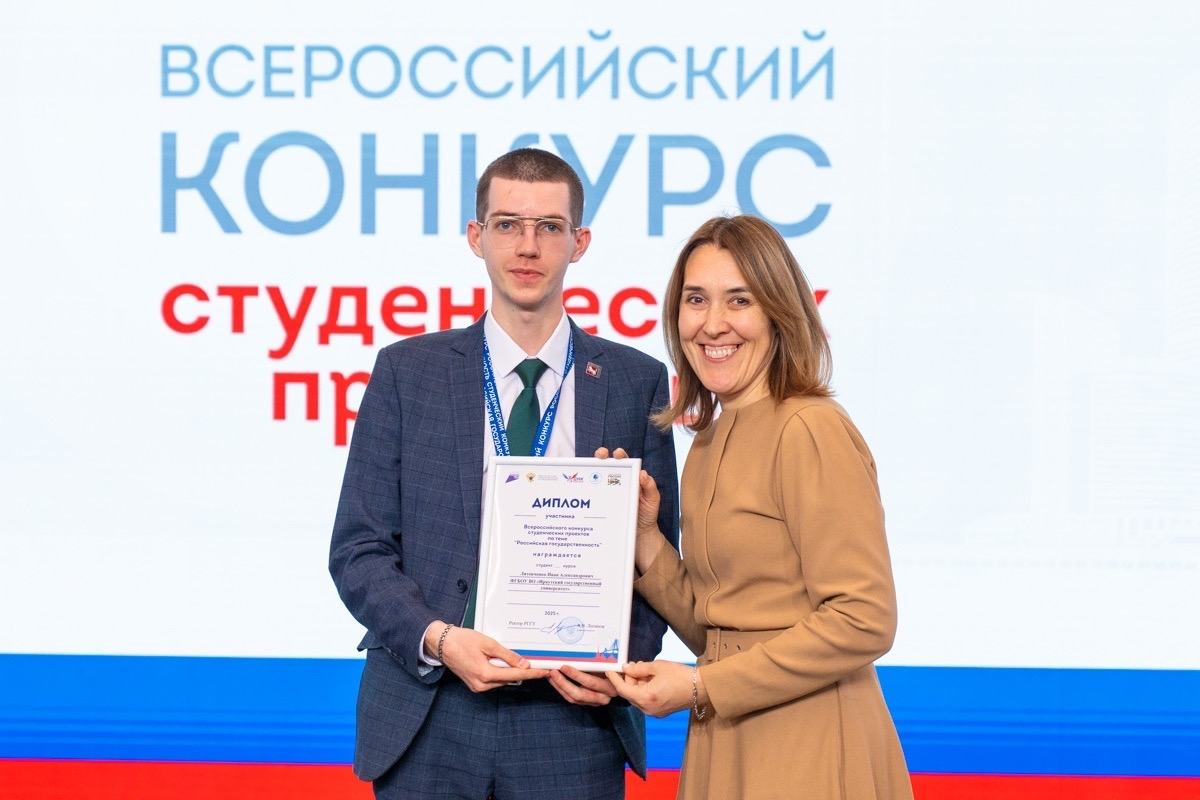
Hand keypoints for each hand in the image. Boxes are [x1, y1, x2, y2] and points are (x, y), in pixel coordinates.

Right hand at [430, 624, 548, 691]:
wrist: (442, 644)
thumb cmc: (463, 640)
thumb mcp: (488, 644)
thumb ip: (507, 655)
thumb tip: (523, 664)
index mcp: (485, 674)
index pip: (515, 676)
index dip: (532, 673)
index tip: (545, 671)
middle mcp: (482, 685)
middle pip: (509, 679)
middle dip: (522, 671)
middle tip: (537, 662)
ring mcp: (478, 687)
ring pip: (502, 680)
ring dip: (510, 671)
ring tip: (516, 659)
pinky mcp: (475, 685)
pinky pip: (493, 680)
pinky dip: (500, 672)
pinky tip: (501, 662)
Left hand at [547, 664, 617, 706]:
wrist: (623, 680)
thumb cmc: (615, 668)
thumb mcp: (608, 664)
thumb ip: (596, 662)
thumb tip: (575, 654)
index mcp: (610, 686)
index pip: (591, 682)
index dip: (576, 675)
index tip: (565, 667)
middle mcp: (603, 697)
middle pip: (579, 694)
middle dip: (563, 683)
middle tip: (553, 672)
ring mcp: (595, 702)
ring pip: (574, 698)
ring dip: (560, 687)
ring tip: (551, 676)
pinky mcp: (588, 703)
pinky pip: (572, 699)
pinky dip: (562, 690)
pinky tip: (555, 681)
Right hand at [594, 447, 664, 571]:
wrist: (640, 535)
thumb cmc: (647, 514)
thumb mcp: (652, 500)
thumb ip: (650, 487)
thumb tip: (643, 473)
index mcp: (631, 478)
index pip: (624, 463)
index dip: (619, 455)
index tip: (617, 453)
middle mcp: (617, 483)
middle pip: (607, 465)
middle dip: (602, 456)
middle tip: (601, 455)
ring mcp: (608, 493)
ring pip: (597, 478)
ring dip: (592, 470)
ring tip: (589, 467)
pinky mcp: (601, 504)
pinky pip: (594, 495)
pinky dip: (587, 490)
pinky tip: (583, 487)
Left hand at [606, 660, 698, 717]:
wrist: (701, 688)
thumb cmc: (681, 675)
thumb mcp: (657, 667)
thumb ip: (639, 668)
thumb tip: (626, 668)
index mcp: (645, 698)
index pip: (622, 689)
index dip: (614, 679)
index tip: (609, 670)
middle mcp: (647, 709)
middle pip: (630, 694)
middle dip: (628, 680)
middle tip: (633, 666)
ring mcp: (654, 713)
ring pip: (638, 697)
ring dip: (637, 684)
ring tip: (644, 670)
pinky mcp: (661, 712)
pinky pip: (646, 701)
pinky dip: (644, 690)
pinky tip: (651, 679)